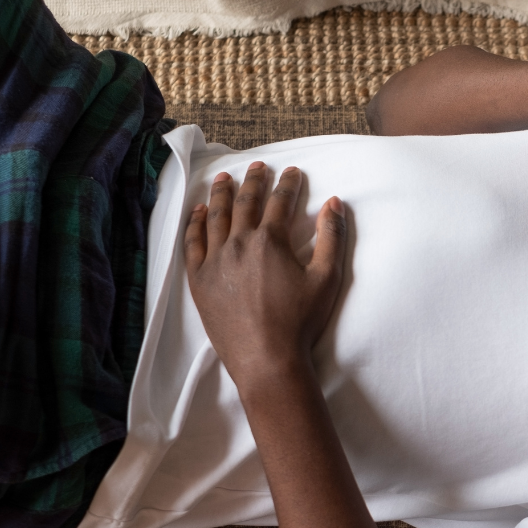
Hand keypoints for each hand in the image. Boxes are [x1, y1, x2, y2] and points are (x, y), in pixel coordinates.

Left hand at [183, 162, 345, 386]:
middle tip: (258, 167)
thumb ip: (332, 238)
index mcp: (270, 241)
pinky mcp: (199, 280)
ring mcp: (214, 260)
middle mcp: (238, 243)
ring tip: (224, 178)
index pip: (280, 202)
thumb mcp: (327, 279)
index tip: (292, 171)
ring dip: (220, 193)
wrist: (267, 360)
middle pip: (245, 202)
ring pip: (215, 216)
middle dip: (254, 181)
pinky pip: (193, 243)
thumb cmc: (300, 322)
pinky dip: (195, 223)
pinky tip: (198, 212)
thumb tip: (334, 203)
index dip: (288, 184)